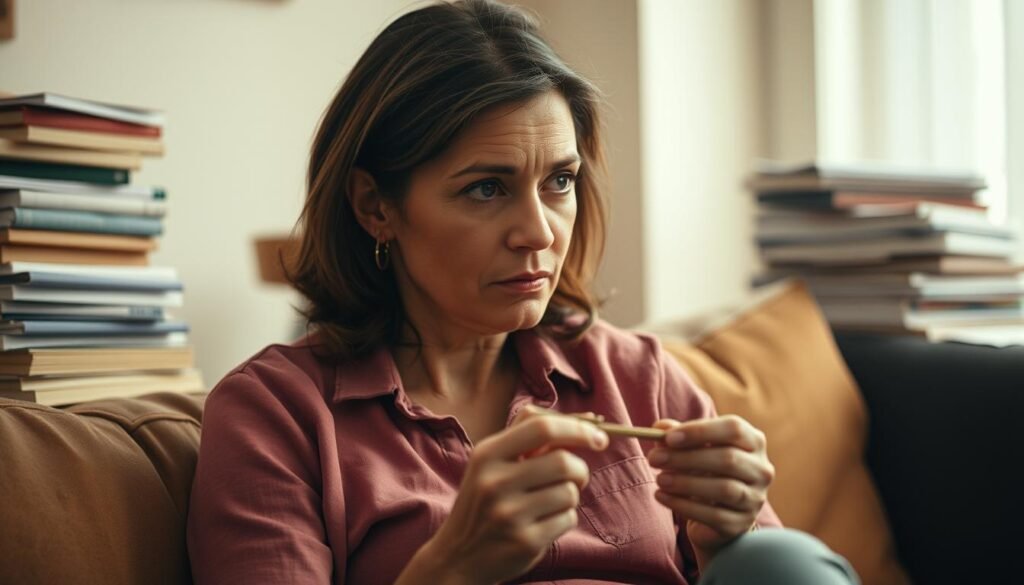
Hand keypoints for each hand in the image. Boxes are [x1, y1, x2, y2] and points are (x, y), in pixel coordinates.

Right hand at [403, 405, 609, 584]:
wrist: (458, 556)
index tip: (599, 436)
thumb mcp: (490, 463)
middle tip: (574, 477)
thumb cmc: (484, 501)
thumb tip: (586, 423)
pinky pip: (568, 519)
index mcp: (487, 454)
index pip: (542, 428)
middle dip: (579, 469)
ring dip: (570, 496)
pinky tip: (543, 523)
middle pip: (564, 462)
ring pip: (570, 492)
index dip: (577, 428)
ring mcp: (509, 514)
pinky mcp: (525, 541)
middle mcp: (494, 482)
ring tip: (550, 502)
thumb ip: (527, 438)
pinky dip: (564, 518)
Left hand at [646, 415, 773, 556]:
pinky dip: (684, 505)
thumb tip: (659, 427)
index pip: (733, 429)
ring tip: (659, 480)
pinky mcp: (741, 523)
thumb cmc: (702, 470)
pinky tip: (662, 497)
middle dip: (686, 458)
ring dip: (685, 483)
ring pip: (724, 489)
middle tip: (654, 458)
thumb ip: (676, 436)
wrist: (713, 514)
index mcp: (753, 442)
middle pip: (728, 459)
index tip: (668, 438)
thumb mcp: (690, 449)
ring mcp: (755, 498)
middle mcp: (761, 469)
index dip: (700, 431)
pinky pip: (714, 515)